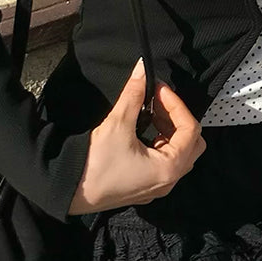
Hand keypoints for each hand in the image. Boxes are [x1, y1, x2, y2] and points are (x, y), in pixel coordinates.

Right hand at [66, 58, 205, 214]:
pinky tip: (142, 129)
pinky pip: (164, 161)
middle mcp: (169, 180)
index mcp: (169, 167)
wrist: (70, 190)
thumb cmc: (95, 165)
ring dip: (168, 129)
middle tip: (157, 101)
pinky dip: (160, 142)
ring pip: (179, 152)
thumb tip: (142, 70)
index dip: (176, 104)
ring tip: (149, 112)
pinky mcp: (145, 186)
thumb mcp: (117, 124)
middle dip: (177, 117)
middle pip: (191, 142)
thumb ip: (134, 95)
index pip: (190, 128)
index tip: (158, 89)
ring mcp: (158, 186)